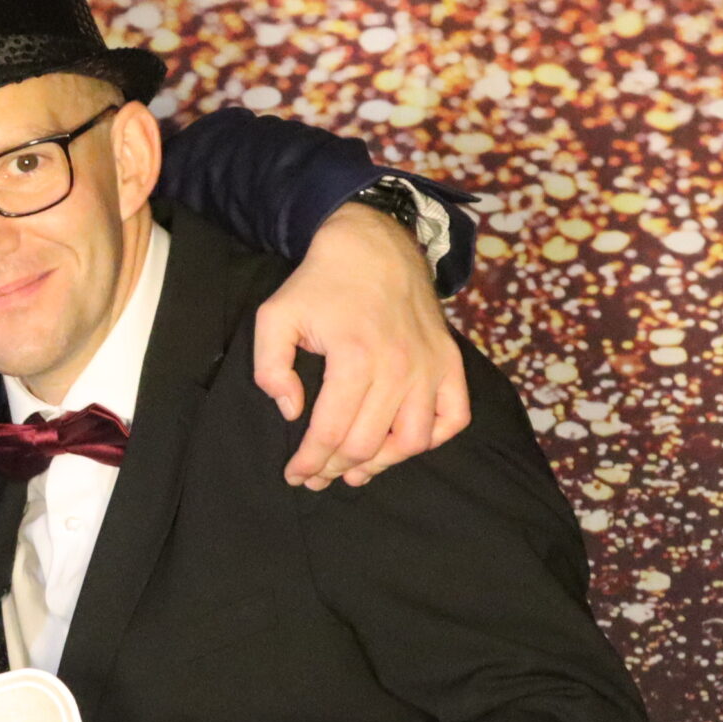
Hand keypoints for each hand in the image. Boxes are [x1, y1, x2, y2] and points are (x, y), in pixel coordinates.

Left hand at [255, 201, 469, 490]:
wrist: (372, 245)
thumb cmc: (317, 284)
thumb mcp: (274, 317)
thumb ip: (269, 368)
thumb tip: (292, 411)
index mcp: (354, 357)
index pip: (330, 433)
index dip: (309, 462)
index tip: (294, 475)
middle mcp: (398, 366)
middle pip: (368, 444)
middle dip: (336, 469)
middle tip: (317, 476)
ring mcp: (429, 365)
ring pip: (413, 440)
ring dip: (381, 463)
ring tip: (354, 470)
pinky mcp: (450, 361)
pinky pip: (453, 417)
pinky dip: (431, 439)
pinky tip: (402, 443)